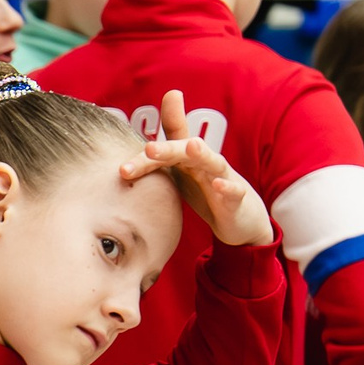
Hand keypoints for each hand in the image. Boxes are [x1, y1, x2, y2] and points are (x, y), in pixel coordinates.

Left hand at [123, 90, 272, 246]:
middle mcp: (204, 162)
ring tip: (191, 147)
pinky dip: (227, 187)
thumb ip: (156, 157)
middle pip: (185, 151)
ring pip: (213, 162)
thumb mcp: (177, 172)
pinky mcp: (237, 197)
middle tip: (149, 148)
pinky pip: (233, 191)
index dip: (145, 155)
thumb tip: (128, 147)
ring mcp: (222, 178)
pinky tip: (218, 185)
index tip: (125, 162)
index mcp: (185, 159)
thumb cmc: (203, 189)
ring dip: (202, 154)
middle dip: (168, 149)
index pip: (164, 151)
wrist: (238, 217)